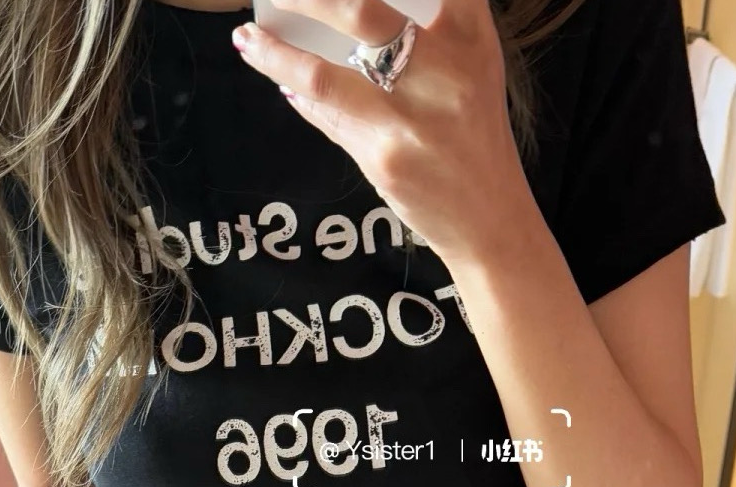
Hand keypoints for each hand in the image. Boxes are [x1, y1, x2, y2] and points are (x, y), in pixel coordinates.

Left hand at [230, 0, 530, 265]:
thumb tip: (350, 8)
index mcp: (467, 36)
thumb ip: (440, 22)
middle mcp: (441, 69)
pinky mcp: (383, 158)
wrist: (488, 216)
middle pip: (359, 12)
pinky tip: (281, 81)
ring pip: (323, 76)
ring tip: (247, 41)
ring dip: (277, 56)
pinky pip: (328, 119)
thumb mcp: (475, 64)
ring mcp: (407, 117)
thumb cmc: (475, 133)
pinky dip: (301, 95)